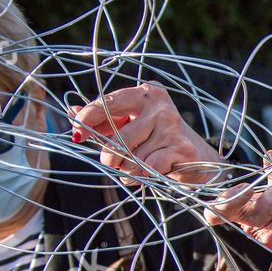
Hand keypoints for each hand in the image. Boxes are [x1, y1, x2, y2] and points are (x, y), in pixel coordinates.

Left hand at [68, 83, 222, 183]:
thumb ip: (104, 120)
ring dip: (127, 171)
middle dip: (110, 157)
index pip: (107, 103)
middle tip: (111, 163)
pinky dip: (142, 177)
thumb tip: (71, 111)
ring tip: (133, 171)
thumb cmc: (158, 140)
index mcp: (144, 93)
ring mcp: (172, 127)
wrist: (200, 160)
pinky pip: (148, 168)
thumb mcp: (130, 126)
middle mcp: (159, 106)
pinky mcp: (182, 149)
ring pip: (133, 157)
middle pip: (118, 138)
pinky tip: (146, 175)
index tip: (77, 135)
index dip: (87, 120)